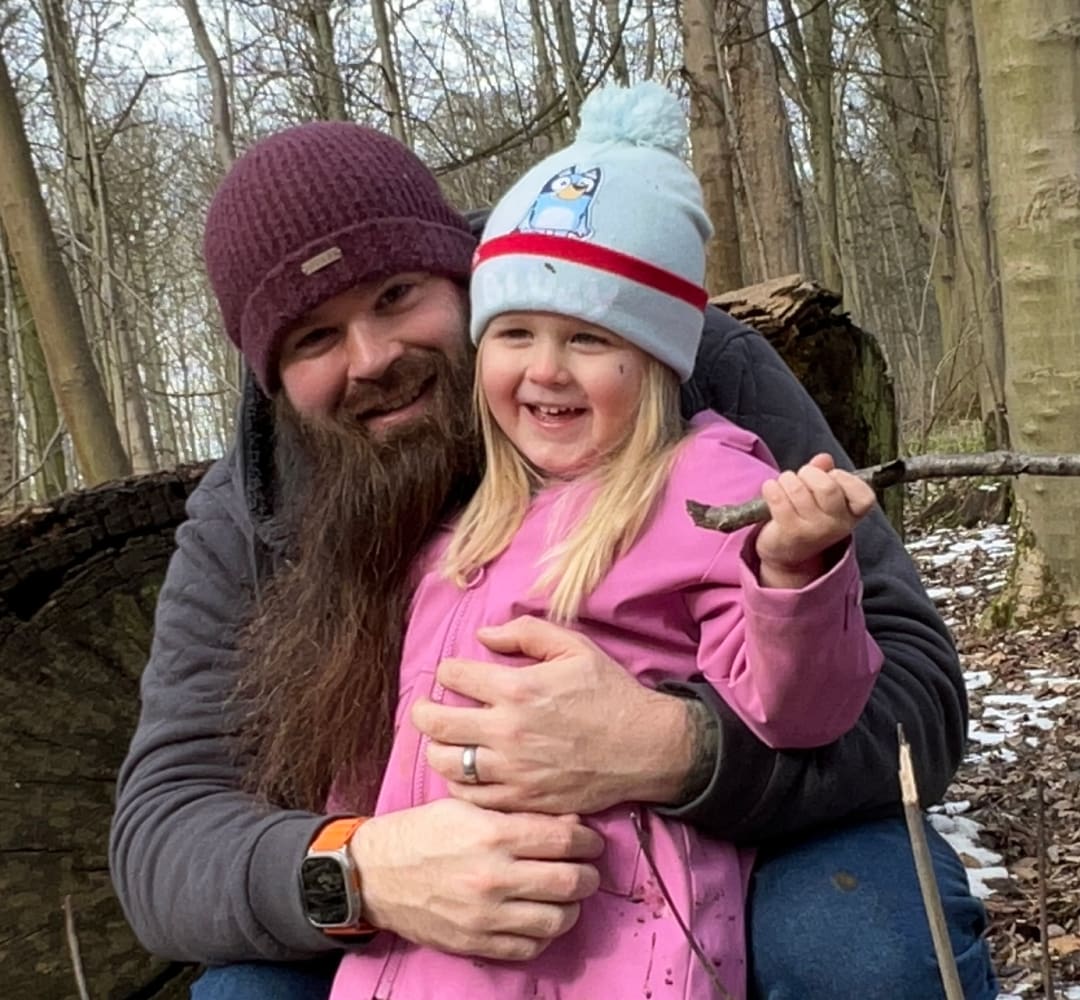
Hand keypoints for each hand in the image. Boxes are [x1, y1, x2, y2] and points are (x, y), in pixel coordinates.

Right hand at [350, 799, 600, 960]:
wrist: (376, 874)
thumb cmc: (425, 831)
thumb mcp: (469, 807)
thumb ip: (518, 814)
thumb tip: (569, 826)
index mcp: (493, 834)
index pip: (564, 841)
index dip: (588, 841)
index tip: (591, 842)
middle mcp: (494, 876)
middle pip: (570, 882)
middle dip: (588, 874)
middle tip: (587, 869)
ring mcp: (486, 915)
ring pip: (558, 919)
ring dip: (572, 907)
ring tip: (567, 895)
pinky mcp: (476, 942)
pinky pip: (530, 947)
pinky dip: (544, 934)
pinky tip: (540, 917)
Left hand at [411, 616, 694, 813]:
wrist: (644, 746)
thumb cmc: (609, 693)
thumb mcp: (574, 647)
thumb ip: (525, 632)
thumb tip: (484, 635)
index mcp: (517, 689)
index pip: (452, 676)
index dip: (448, 672)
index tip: (454, 675)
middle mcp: (507, 731)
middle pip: (435, 723)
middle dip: (423, 711)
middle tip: (426, 709)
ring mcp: (513, 770)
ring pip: (446, 763)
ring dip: (437, 749)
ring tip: (444, 741)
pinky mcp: (522, 799)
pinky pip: (471, 797)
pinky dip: (460, 784)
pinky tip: (467, 772)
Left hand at [755, 453, 876, 587]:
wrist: (786, 553)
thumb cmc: (807, 517)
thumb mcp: (822, 497)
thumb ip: (825, 474)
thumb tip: (823, 459)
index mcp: (852, 514)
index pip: (864, 494)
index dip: (842, 477)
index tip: (830, 478)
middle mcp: (837, 525)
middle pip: (827, 487)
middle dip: (809, 474)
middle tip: (800, 478)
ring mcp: (814, 531)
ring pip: (798, 490)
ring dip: (787, 480)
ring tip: (784, 484)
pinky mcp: (790, 532)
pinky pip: (778, 499)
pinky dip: (771, 488)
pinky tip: (771, 490)